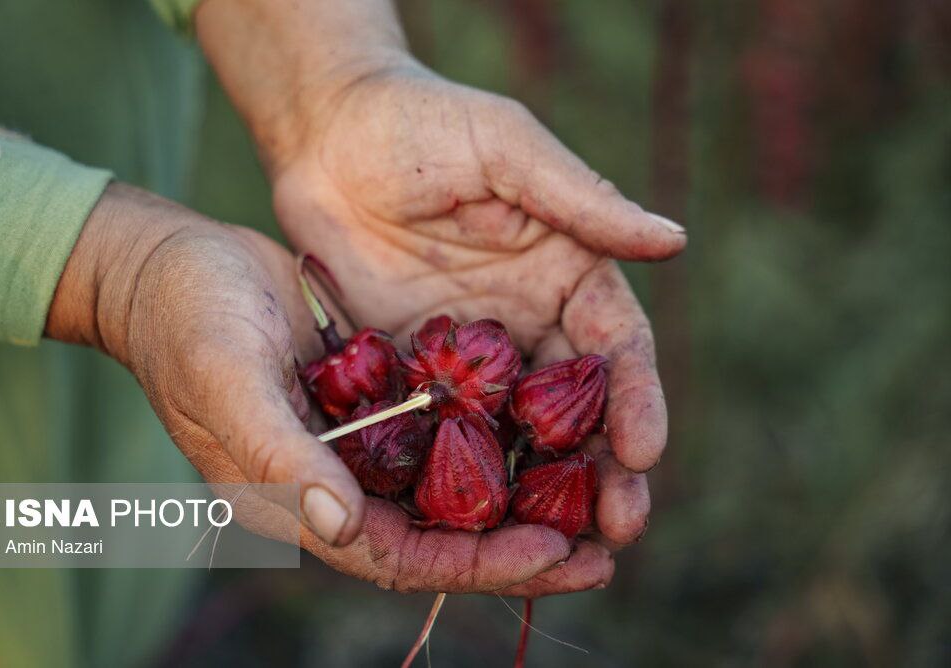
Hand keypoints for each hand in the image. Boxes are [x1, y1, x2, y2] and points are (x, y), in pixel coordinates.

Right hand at [46, 182, 574, 592]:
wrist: (170, 265)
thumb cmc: (186, 322)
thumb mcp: (227, 381)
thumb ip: (280, 454)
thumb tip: (341, 525)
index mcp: (298, 499)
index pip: (399, 556)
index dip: (476, 564)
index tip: (553, 553)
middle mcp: (336, 483)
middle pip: (440, 536)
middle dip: (518, 548)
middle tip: (603, 550)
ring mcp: (358, 441)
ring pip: (450, 488)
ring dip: (518, 498)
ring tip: (595, 497)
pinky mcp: (374, 396)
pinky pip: (443, 431)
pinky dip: (492, 439)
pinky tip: (548, 428)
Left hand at [197, 0, 684, 595]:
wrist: (326, 136)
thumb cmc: (421, 124)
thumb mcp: (505, 147)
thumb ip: (581, 199)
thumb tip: (675, 242)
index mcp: (568, 270)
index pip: (616, 345)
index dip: (636, 400)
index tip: (644, 454)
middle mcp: (529, 321)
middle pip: (578, 407)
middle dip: (603, 469)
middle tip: (620, 530)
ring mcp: (473, 354)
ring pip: (519, 434)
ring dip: (542, 490)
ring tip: (561, 551)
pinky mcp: (417, 371)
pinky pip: (447, 431)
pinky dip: (466, 476)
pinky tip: (473, 523)